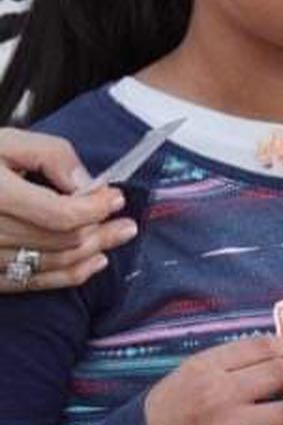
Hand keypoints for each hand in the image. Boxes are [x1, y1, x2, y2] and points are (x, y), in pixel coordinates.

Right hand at [0, 129, 137, 291]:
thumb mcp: (5, 142)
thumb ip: (50, 155)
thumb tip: (87, 184)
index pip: (57, 214)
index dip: (94, 208)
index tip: (115, 197)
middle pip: (58, 241)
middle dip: (99, 232)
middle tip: (127, 224)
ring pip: (48, 263)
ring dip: (90, 254)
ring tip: (116, 239)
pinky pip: (29, 282)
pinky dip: (66, 275)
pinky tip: (92, 263)